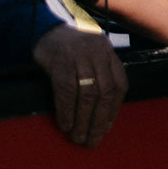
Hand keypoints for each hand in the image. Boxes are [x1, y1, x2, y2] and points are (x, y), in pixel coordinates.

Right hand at [31, 24, 126, 147]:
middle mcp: (99, 55)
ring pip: (88, 94)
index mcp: (110, 55)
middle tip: (93, 140)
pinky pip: (66, 90)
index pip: (120, 85)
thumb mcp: (93, 57)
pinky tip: (65, 124)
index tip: (107, 128)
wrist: (47, 28)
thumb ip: (100, 77)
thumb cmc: (72, 49)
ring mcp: (80, 57)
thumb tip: (101, 114)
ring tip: (79, 136)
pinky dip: (67, 110)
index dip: (114, 109)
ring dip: (84, 119)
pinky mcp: (61, 62)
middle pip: (106, 92)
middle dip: (100, 120)